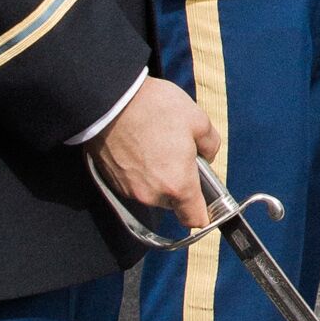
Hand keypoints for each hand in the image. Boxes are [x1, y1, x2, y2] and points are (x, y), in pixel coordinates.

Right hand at [92, 75, 217, 235]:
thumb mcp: (197, 119)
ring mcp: (130, 190)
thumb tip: (206, 157)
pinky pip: (135, 183)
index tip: (208, 200)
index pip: (196, 219)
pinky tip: (140, 146)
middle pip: (174, 201)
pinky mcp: (113, 181)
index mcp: (178, 184)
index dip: (205, 213)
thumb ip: (210, 145)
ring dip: (159, 176)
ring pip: (154, 191)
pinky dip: (140, 171)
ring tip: (156, 145)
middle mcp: (152, 195)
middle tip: (180, 154)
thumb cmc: (156, 109)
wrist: (109, 101)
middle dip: (180, 183)